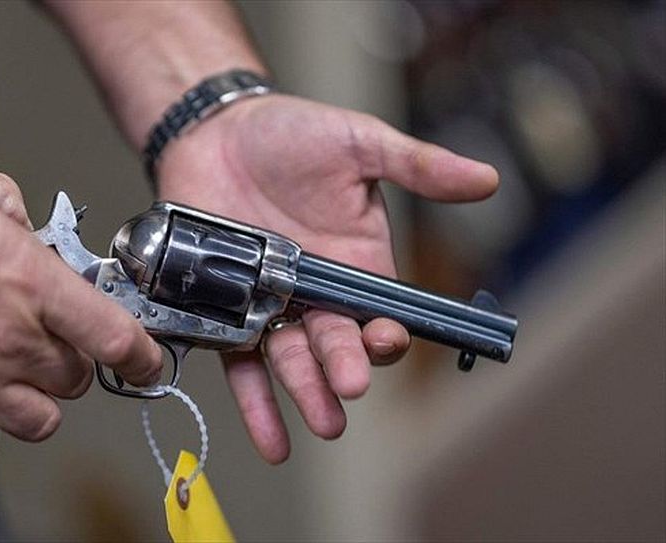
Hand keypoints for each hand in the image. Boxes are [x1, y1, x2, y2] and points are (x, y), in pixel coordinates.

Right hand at [0, 155, 161, 485]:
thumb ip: (28, 222)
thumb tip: (44, 243)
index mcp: (31, 283)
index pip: (116, 338)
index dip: (144, 356)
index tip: (148, 362)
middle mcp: (7, 339)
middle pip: (77, 381)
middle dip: (73, 364)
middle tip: (50, 345)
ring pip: (40, 423)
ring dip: (37, 404)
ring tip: (15, 380)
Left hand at [155, 94, 497, 462]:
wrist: (215, 130)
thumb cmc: (289, 133)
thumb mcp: (359, 143)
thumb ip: (417, 166)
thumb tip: (486, 179)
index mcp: (358, 260)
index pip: (379, 309)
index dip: (385, 330)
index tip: (385, 340)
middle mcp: (318, 292)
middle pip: (336, 341)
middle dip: (343, 367)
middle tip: (348, 388)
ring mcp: (272, 304)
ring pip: (292, 359)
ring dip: (306, 393)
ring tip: (322, 421)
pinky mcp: (227, 308)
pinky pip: (240, 362)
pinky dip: (256, 404)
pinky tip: (272, 441)